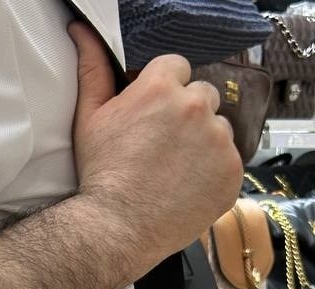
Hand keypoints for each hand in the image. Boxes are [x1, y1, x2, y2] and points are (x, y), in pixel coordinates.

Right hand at [68, 24, 242, 275]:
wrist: (115, 230)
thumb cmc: (100, 176)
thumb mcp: (89, 118)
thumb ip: (93, 70)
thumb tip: (83, 32)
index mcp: (162, 87)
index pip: (177, 67)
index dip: (165, 91)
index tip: (154, 116)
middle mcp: (196, 106)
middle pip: (203, 96)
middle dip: (188, 116)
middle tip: (163, 149)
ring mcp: (219, 141)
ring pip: (219, 130)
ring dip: (204, 144)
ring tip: (176, 172)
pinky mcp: (232, 172)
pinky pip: (230, 163)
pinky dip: (214, 174)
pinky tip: (188, 188)